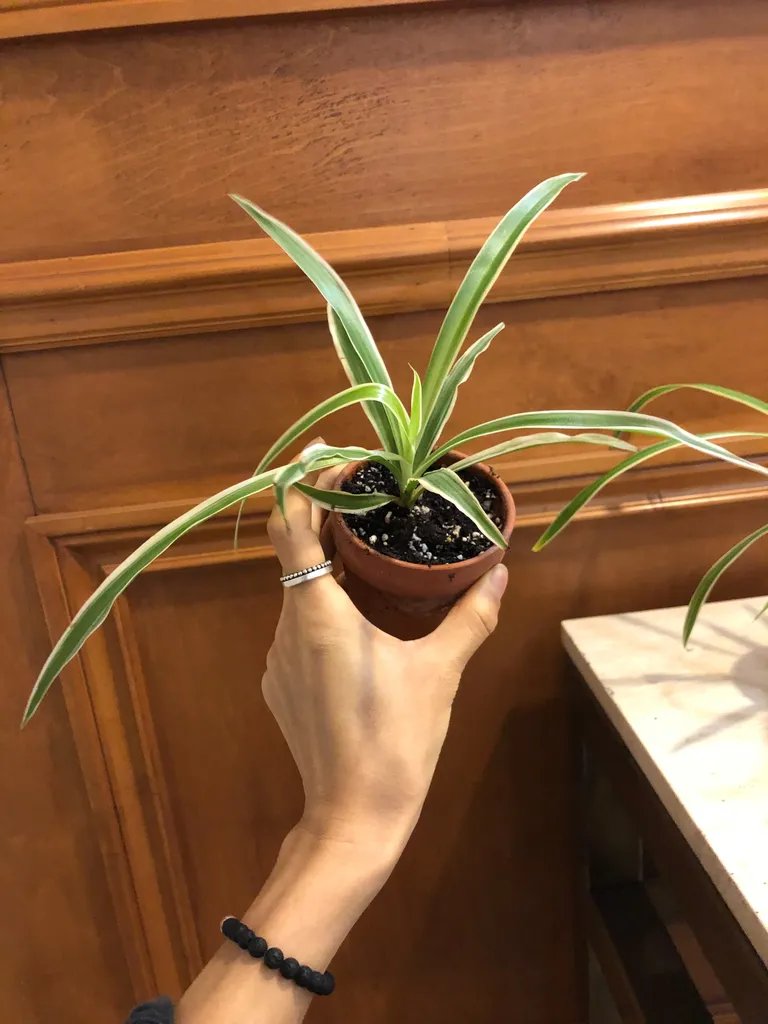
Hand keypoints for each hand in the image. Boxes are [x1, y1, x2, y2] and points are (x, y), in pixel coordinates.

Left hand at [263, 460, 508, 862]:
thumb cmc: (399, 739)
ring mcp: (277, 659)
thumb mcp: (441, 671)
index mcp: (318, 612)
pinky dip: (322, 605)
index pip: (292, 525)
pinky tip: (359, 617)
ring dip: (326, 565)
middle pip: (293, 551)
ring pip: (296, 591)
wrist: (355, 815)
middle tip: (367, 498)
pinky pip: (297, 627)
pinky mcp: (280, 685)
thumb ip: (470, 615)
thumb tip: (499, 571)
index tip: (335, 459)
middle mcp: (287, 627)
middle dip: (324, 518)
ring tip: (370, 551)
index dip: (305, 484)